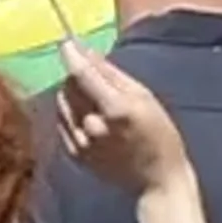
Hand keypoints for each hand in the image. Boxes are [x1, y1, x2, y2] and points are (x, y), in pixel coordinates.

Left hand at [52, 39, 189, 196]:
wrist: (157, 179)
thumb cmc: (159, 133)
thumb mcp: (144, 97)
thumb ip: (112, 74)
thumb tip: (86, 51)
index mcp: (115, 109)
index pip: (81, 74)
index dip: (71, 55)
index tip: (66, 43)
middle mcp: (93, 126)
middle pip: (68, 87)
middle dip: (77, 76)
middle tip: (95, 79)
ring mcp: (81, 143)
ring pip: (62, 104)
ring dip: (72, 95)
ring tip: (95, 101)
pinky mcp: (75, 155)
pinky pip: (62, 123)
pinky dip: (71, 114)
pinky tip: (90, 118)